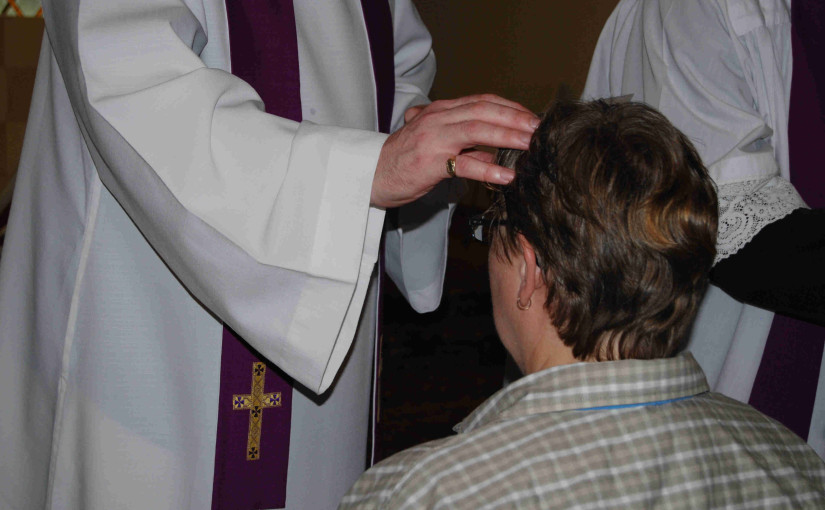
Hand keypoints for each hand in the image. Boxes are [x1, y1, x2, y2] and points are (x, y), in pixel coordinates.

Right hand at [370, 94, 538, 207]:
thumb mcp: (433, 140)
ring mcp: (434, 138)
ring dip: (509, 136)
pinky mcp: (430, 162)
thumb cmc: (403, 160)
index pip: (483, 101)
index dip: (510, 107)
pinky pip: (465, 163)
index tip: (532, 118)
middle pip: (485, 110)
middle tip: (540, 130)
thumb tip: (494, 150)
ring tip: (531, 145)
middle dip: (516, 118)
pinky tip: (507, 176)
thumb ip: (461, 140)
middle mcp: (438, 118)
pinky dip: (489, 168)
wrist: (370, 174)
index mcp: (441, 110)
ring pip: (478, 130)